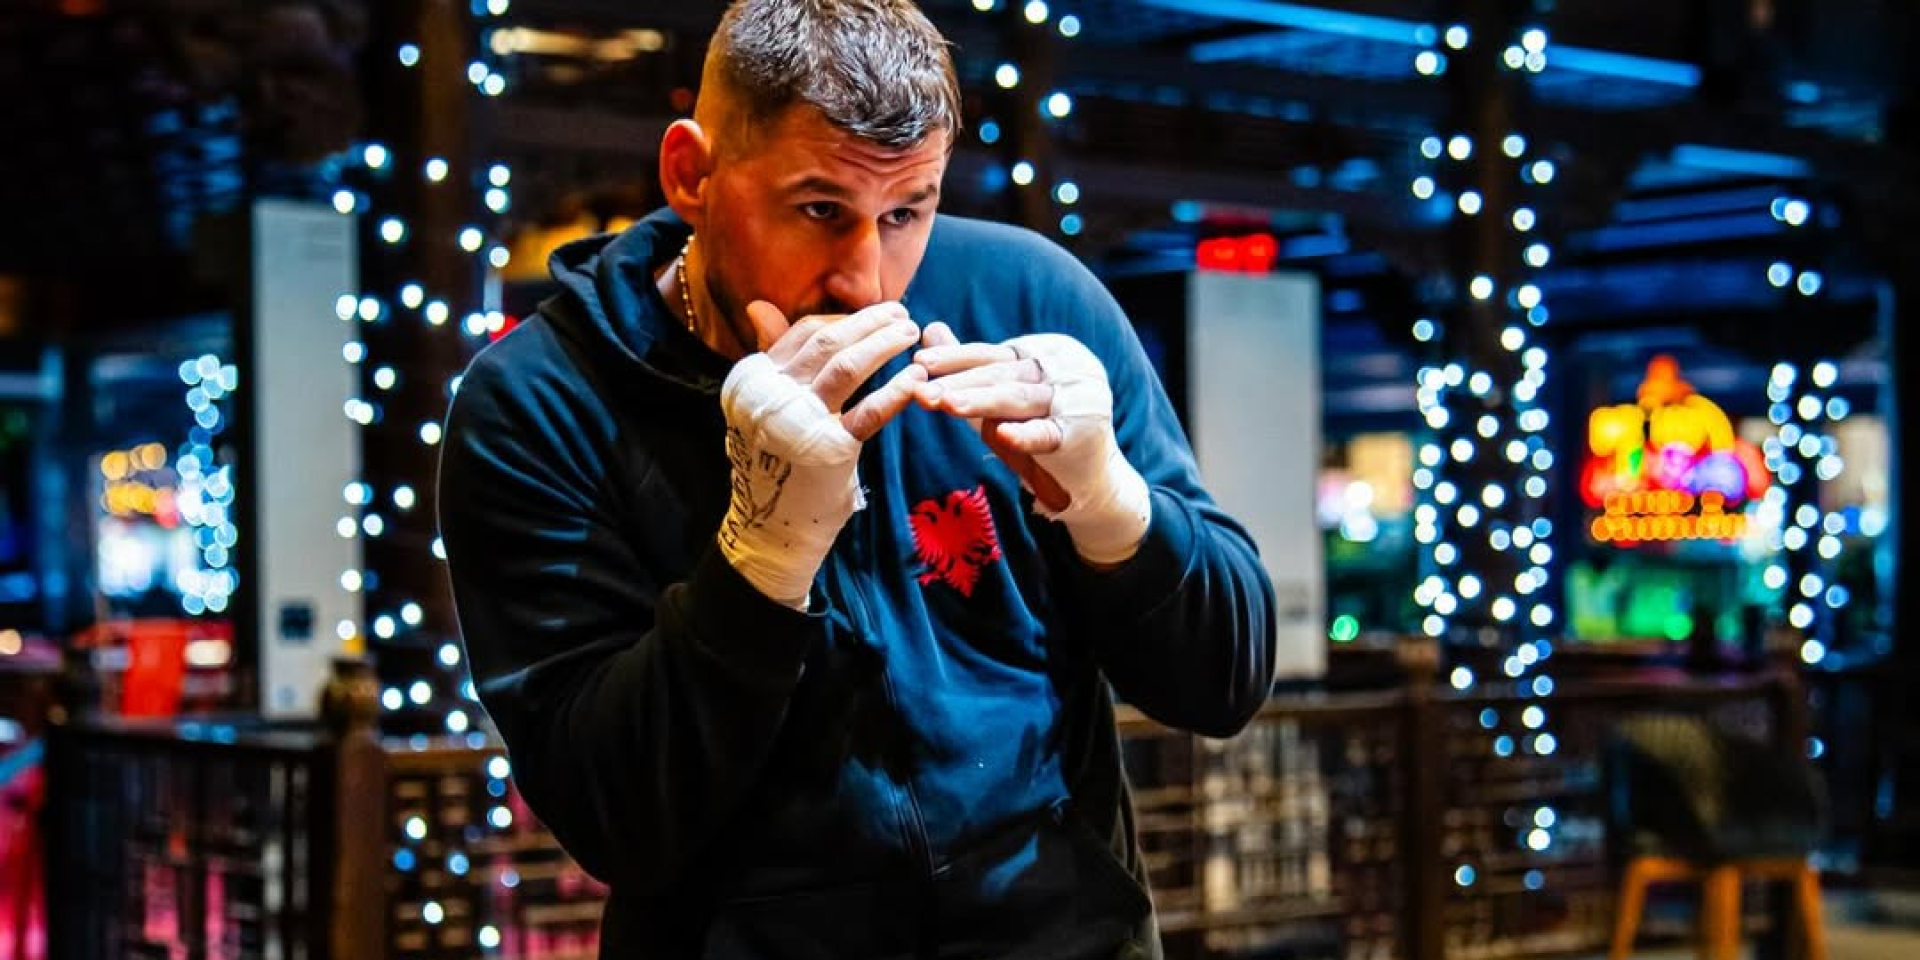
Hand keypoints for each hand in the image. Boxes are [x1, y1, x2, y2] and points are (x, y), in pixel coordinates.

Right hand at [717, 302, 924, 607]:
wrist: (770, 528)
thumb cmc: (773, 461)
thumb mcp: (761, 405)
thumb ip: (772, 358)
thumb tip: (758, 305)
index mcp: (753, 378)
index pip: (804, 333)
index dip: (843, 320)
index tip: (874, 313)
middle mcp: (771, 393)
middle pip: (828, 342)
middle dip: (870, 322)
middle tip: (902, 313)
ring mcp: (798, 420)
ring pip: (848, 366)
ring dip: (885, 344)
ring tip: (912, 333)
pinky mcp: (829, 449)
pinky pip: (869, 411)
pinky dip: (897, 390)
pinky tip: (917, 377)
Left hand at [914, 324, 1150, 564]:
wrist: (1086, 481)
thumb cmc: (1038, 432)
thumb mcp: (999, 398)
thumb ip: (968, 366)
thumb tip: (929, 328)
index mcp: (1049, 351)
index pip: (993, 355)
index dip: (955, 358)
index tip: (917, 364)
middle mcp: (1068, 367)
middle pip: (1003, 373)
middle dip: (959, 382)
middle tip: (920, 391)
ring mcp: (1080, 398)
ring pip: (1020, 397)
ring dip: (980, 401)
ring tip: (946, 404)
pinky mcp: (1085, 433)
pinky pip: (1049, 433)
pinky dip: (1026, 434)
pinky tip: (1003, 436)